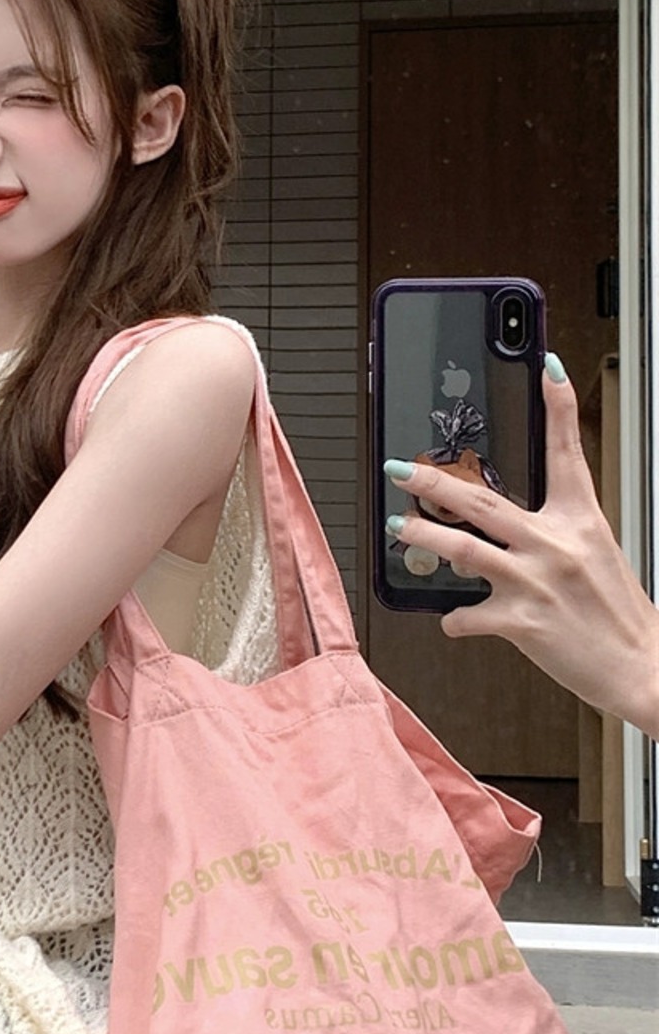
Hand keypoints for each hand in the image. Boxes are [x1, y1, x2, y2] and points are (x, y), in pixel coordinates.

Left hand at [386, 358, 658, 736]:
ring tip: (399, 528)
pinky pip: (469, 616)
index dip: (559, 405)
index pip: (569, 451)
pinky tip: (452, 619)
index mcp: (581, 521)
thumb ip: (554, 534)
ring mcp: (536, 581)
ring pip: (463, 548)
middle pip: (483, 501)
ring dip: (424, 537)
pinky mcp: (521, 621)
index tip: (548, 366)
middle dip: (435, 481)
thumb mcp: (597, 555)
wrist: (642, 667)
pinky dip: (455, 619)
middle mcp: (555, 544)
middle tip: (401, 468)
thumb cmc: (618, 615)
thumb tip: (506, 528)